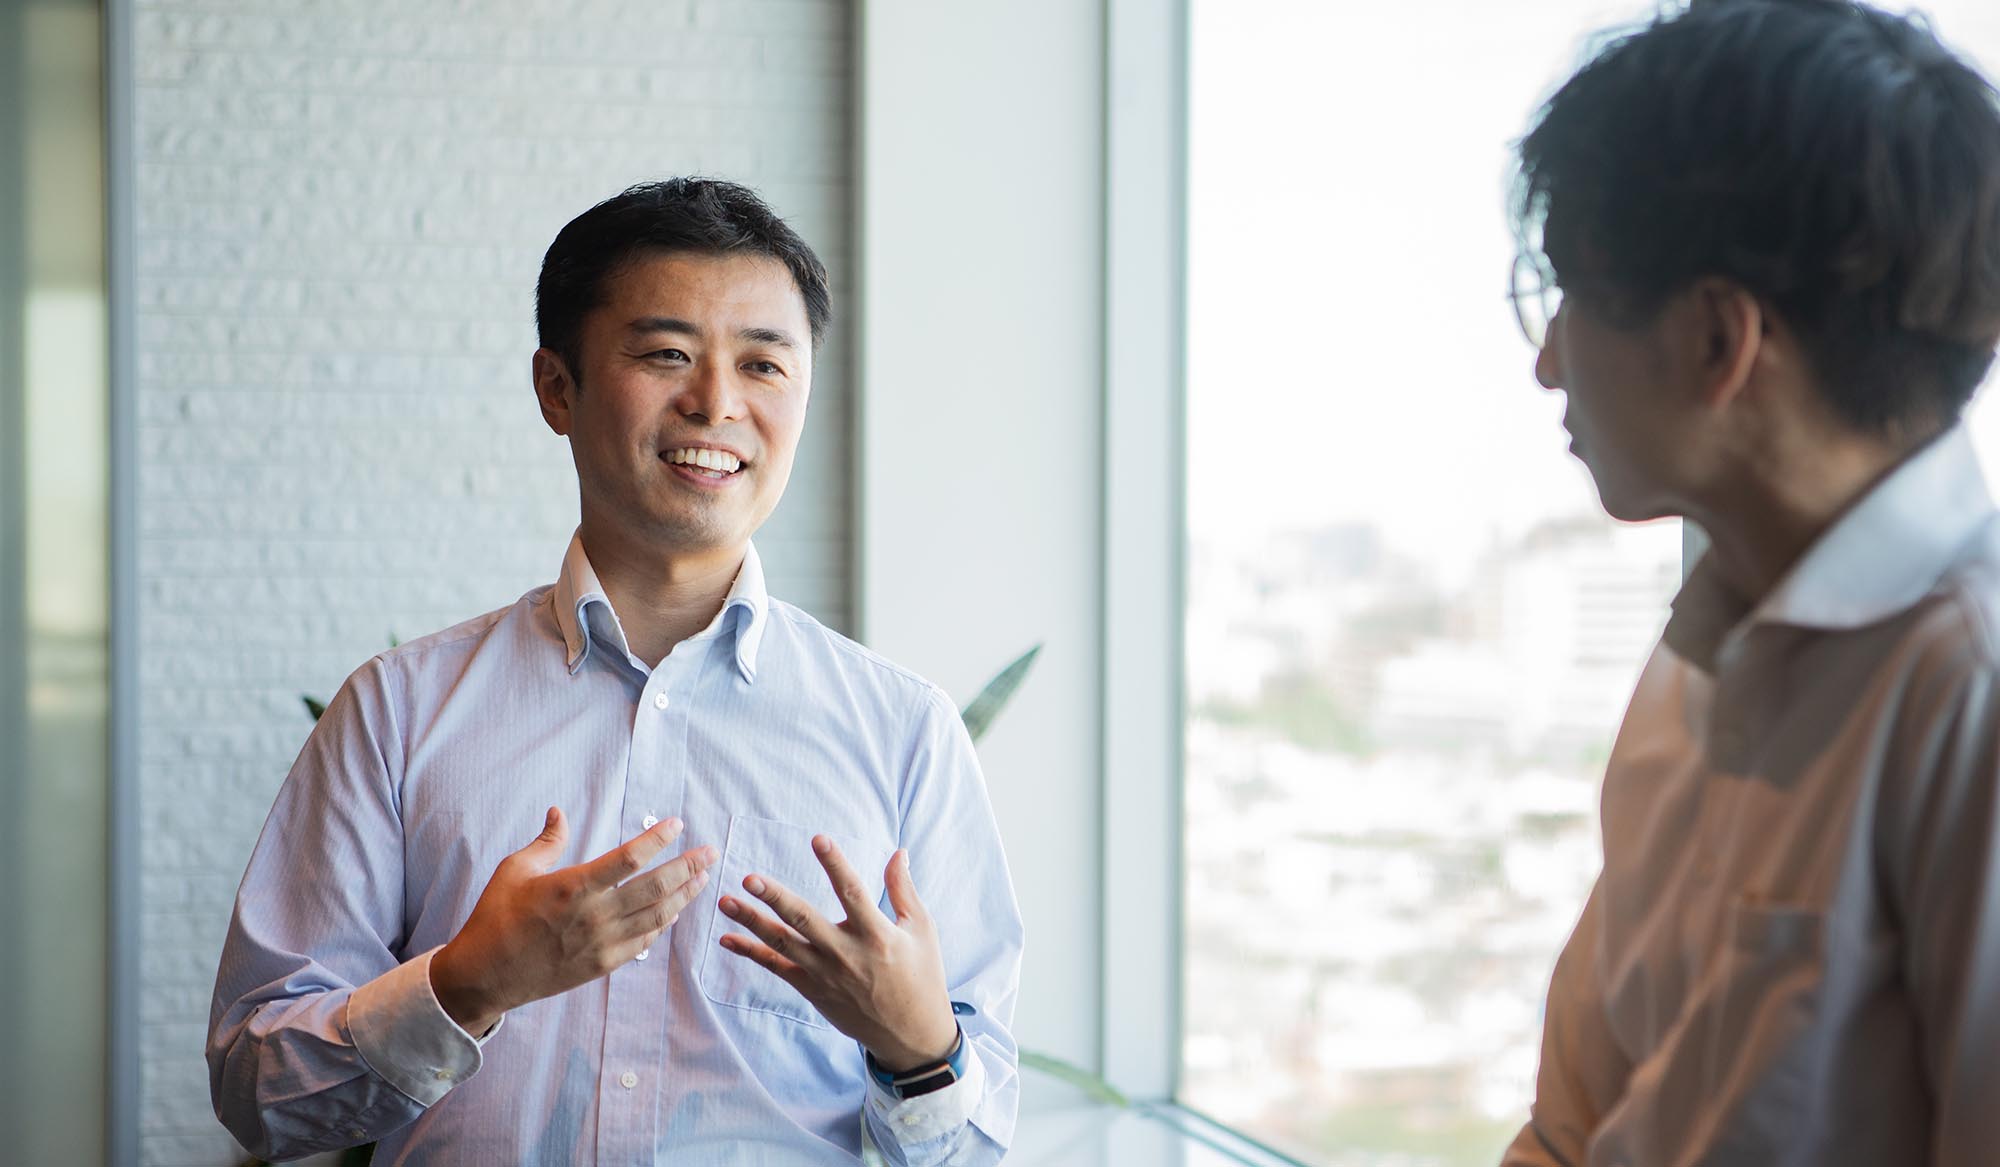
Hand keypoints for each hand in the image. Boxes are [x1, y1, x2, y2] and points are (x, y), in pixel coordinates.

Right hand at [431, 807, 715, 1034]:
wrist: (484, 975)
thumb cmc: (496, 917)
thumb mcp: (515, 870)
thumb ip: (546, 841)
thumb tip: (558, 811)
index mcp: (573, 887)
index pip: (629, 858)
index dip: (658, 839)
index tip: (677, 824)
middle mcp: (594, 915)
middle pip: (655, 887)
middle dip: (689, 867)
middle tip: (711, 853)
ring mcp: (601, 943)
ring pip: (657, 916)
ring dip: (684, 896)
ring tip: (702, 879)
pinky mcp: (602, 965)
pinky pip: (644, 942)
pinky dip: (662, 924)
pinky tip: (674, 911)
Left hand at [717, 838, 957, 1071]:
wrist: (910, 1035)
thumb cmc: (921, 976)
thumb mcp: (921, 930)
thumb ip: (904, 890)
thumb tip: (898, 852)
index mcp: (877, 935)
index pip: (852, 893)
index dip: (835, 865)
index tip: (818, 840)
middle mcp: (846, 954)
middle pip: (804, 920)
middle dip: (775, 898)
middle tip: (750, 878)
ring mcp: (825, 974)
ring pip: (782, 944)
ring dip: (752, 922)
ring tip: (726, 901)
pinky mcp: (812, 990)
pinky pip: (776, 969)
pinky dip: (751, 954)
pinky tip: (728, 939)